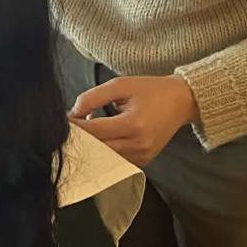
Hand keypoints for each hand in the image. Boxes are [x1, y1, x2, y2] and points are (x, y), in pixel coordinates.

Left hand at [68, 75, 198, 165]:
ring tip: (88, 130)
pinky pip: (117, 160)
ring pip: (105, 157)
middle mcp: (138, 145)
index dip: (75, 126)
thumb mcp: (121, 85)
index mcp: (133, 124)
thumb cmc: (151, 90)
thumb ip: (93, 97)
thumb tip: (72, 113)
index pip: (94, 131)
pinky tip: (103, 137)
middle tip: (70, 128)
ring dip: (93, 146)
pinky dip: (106, 151)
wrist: (182, 101)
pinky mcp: (144, 161)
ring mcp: (142, 156)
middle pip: (97, 148)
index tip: (64, 119)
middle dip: (82, 138)